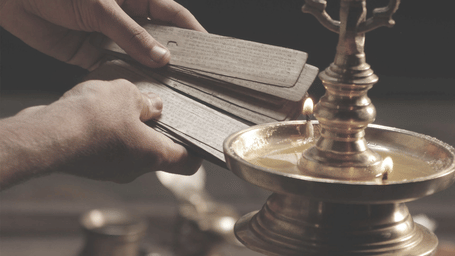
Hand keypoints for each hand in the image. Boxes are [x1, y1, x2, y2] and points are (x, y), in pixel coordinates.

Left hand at [0, 0, 205, 69]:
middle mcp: (126, 18)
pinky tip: (134, 90)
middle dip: (172, 58)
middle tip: (187, 77)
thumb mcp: (101, 5)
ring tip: (164, 89)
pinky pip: (114, 69)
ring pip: (137, 58)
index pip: (172, 16)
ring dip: (148, 73)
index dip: (191, 32)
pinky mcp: (91, 53)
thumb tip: (161, 57)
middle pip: (158, 41)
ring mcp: (109, 37)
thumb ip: (131, 34)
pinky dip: (123, 80)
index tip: (206, 51)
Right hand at [0, 79, 201, 187]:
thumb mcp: (126, 95)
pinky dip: (110, 132)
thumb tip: (154, 105)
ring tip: (124, 105)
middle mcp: (135, 168)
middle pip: (159, 153)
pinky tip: (101, 112)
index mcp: (154, 155)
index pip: (188, 163)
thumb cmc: (90, 119)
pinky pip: (109, 148)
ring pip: (132, 149)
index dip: (196, 152)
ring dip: (132, 129)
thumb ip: (145, 100)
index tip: (196, 140)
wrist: (44, 136)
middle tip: (156, 109)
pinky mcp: (91, 164)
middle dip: (159, 131)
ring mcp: (111, 169)